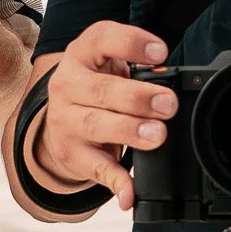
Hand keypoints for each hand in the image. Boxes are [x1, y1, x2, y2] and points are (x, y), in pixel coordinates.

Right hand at [35, 22, 174, 210]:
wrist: (61, 118)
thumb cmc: (97, 85)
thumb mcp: (111, 65)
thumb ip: (138, 69)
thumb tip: (169, 79)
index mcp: (83, 53)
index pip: (102, 38)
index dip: (132, 43)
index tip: (160, 53)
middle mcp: (67, 83)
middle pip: (100, 89)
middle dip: (137, 97)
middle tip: (168, 104)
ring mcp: (64, 120)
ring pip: (95, 125)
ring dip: (129, 131)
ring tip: (157, 135)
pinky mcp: (70, 153)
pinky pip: (95, 168)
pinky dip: (115, 182)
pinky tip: (130, 192)